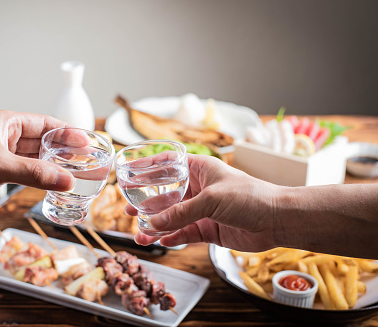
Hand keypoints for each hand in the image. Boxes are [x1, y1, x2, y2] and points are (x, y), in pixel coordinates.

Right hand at [125, 154, 278, 251]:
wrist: (277, 220)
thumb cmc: (251, 197)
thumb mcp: (212, 199)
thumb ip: (181, 212)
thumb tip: (153, 224)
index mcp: (200, 169)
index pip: (168, 164)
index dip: (148, 168)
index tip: (129, 174)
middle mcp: (199, 188)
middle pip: (166, 194)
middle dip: (147, 203)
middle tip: (128, 209)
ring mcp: (203, 210)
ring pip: (173, 217)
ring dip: (156, 225)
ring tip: (139, 233)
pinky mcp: (209, 229)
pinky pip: (184, 234)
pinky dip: (171, 238)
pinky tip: (158, 241)